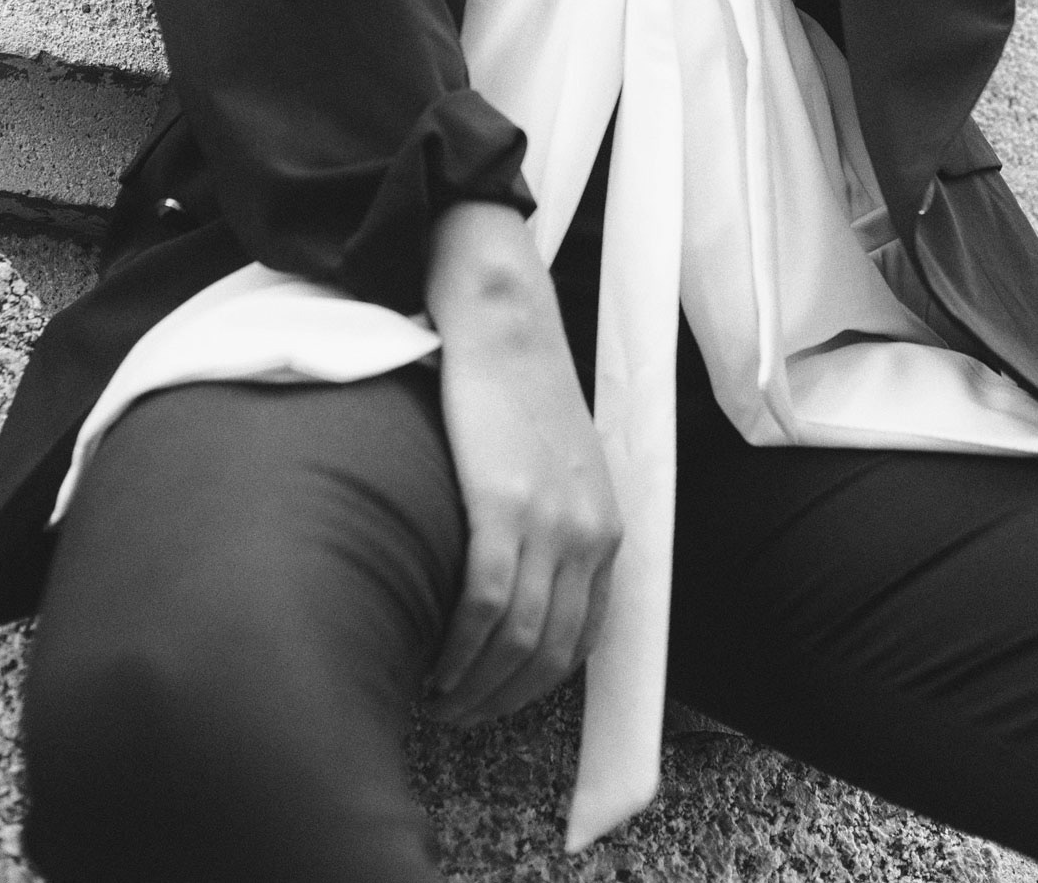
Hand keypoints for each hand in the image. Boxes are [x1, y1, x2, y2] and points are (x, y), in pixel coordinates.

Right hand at [423, 204, 621, 726]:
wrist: (504, 323)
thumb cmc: (519, 392)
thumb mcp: (563, 469)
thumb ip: (558, 527)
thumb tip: (525, 589)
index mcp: (605, 528)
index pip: (582, 641)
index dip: (534, 686)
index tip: (493, 700)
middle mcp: (587, 533)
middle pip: (548, 654)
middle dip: (500, 700)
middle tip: (455, 714)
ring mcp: (549, 520)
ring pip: (517, 640)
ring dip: (473, 686)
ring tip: (436, 697)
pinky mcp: (504, 502)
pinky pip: (486, 603)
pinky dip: (458, 647)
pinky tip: (432, 662)